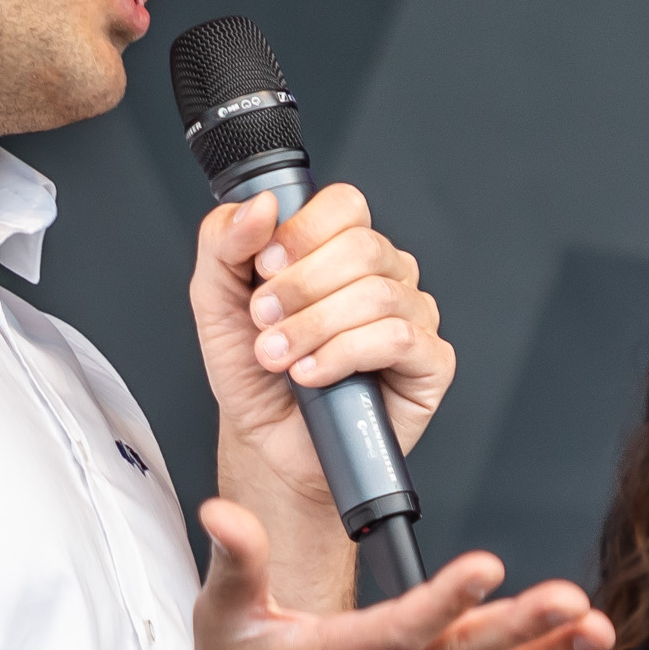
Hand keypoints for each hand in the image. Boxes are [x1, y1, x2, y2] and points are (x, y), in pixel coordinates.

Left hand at [190, 184, 452, 518]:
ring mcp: (414, 317)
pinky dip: (345, 355)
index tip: (263, 268)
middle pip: (362, 247)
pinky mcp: (432, 362)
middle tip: (264, 322)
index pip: (345, 205)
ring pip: (377, 294)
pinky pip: (399, 339)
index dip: (303, 230)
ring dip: (314, 327)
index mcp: (343, 250)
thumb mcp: (216, 301)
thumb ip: (224, 244)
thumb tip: (260, 205)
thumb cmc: (254, 374)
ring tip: (278, 357)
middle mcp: (387, 276)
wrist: (269, 444)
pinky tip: (313, 375)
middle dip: (300, 286)